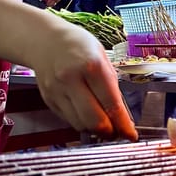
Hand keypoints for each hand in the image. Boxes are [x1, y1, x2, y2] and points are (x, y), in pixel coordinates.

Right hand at [31, 21, 137, 140]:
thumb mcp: (102, 57)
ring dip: (95, 129)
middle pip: (94, 121)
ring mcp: (57, 91)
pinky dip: (82, 122)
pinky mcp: (49, 99)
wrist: (44, 40)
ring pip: (81, 125)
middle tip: (118, 131)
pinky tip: (87, 112)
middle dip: (110, 132)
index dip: (123, 124)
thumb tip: (122, 114)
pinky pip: (69, 120)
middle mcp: (71, 79)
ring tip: (103, 121)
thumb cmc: (78, 45)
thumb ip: (112, 85)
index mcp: (91, 65)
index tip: (131, 134)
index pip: (111, 104)